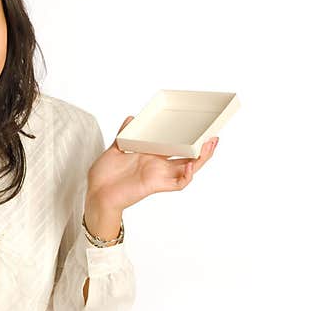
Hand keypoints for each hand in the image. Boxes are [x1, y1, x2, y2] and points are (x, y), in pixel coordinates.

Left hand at [86, 116, 219, 210]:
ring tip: (209, 147)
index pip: (176, 147)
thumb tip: (132, 118)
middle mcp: (158, 166)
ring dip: (201, 160)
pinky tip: (190, 165)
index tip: (202, 129)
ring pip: (188, 169)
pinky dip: (186, 176)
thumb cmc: (105, 175)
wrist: (96, 192)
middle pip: (188, 158)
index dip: (190, 140)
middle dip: (203, 149)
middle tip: (214, 137)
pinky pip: (177, 184)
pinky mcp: (155, 185)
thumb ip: (125, 134)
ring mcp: (158, 175)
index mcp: (152, 156)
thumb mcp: (115, 148)